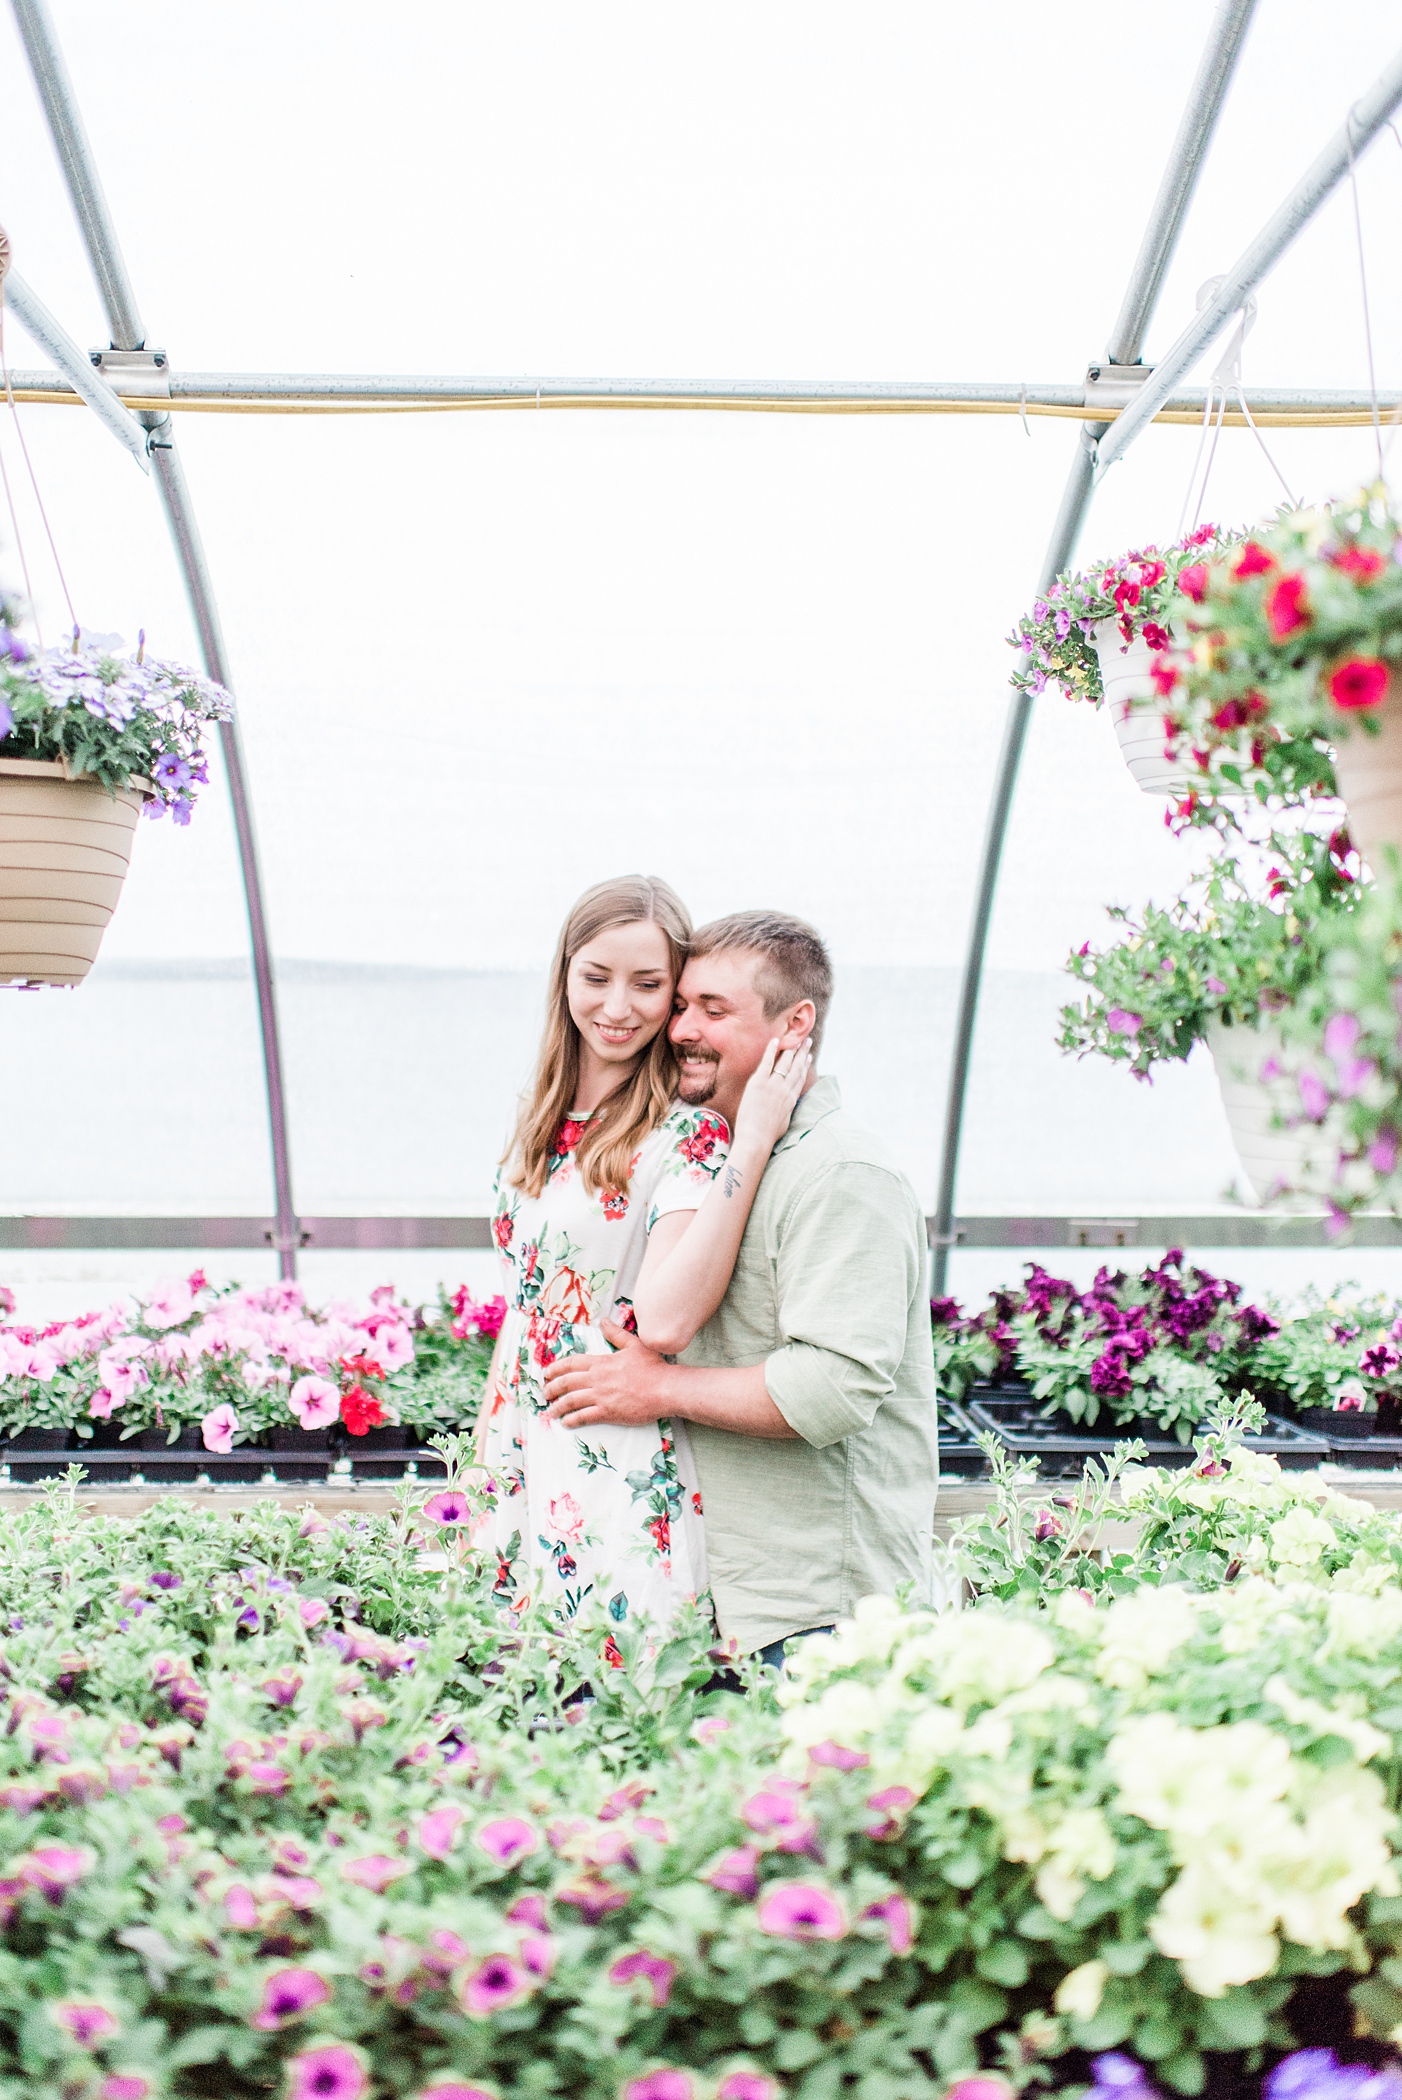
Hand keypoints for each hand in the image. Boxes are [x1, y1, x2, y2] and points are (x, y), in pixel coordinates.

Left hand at [542, 1320, 672, 1429]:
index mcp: (601, 1362)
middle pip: (566, 1382)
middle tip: (545, 1393)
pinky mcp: (608, 1412)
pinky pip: (583, 1417)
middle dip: (551, 1388)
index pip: (571, 1363)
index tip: (547, 1373)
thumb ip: (616, 1334)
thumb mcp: (634, 1345)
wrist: (666, 1389)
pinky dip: (572, 1420)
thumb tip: (604, 1321)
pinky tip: (566, 1422)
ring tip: (551, 1411)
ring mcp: (601, 1396)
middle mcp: (597, 1379)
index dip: (556, 1368)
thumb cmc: (653, 1367)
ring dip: (557, 1406)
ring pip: (571, 1401)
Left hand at [731, 1038, 811, 1158]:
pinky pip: (767, 1062)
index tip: (808, 1056)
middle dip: (802, 1052)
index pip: (800, 1078)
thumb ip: (786, 1111)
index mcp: (791, 1100)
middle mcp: (785, 1090)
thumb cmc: (767, 1136)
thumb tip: (786, 1107)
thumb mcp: (783, 1122)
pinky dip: (771, 1050)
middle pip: (797, 1067)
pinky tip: (775, 1040)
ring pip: (785, 1062)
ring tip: (795, 1038)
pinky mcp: (759, 1083)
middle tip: (807, 1040)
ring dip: (791, 1049)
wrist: (756, 1138)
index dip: (805, 1065)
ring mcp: (773, 1085)